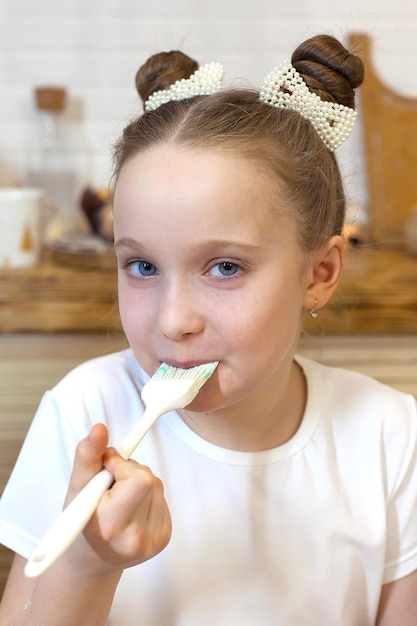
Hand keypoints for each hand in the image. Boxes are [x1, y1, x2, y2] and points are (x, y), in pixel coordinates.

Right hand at [64, 423, 171, 574]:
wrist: (90, 559)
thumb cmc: (80, 522)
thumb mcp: (76, 487)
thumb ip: (87, 456)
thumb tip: (100, 429)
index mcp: (112, 526)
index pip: (139, 479)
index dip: (123, 466)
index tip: (107, 467)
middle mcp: (136, 538)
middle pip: (149, 479)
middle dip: (129, 473)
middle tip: (110, 486)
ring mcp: (153, 541)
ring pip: (157, 486)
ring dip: (138, 484)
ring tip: (118, 499)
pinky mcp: (163, 538)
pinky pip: (161, 498)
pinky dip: (146, 496)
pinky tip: (130, 508)